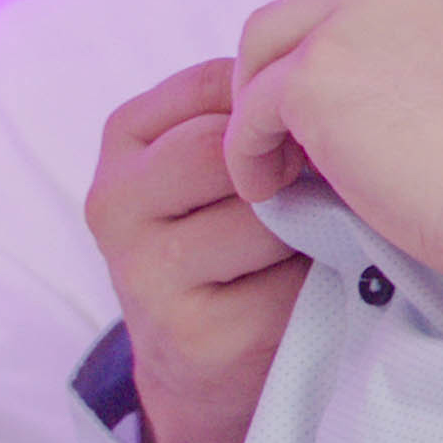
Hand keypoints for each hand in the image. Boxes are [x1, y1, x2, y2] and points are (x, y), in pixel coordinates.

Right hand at [85, 58, 307, 442]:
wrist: (202, 358)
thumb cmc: (229, 233)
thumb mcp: (219, 158)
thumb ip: (250, 113)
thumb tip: (325, 85)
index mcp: (125, 139)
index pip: (213, 84)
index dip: (278, 106)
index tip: (311, 130)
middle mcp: (114, 202)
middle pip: (224, 151)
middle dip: (289, 166)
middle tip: (327, 188)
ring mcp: (146, 274)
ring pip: (261, 218)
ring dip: (311, 225)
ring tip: (319, 238)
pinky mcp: (194, 335)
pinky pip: (285, 283)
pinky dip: (319, 280)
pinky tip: (314, 288)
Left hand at [226, 0, 442, 285]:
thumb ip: (441, 26)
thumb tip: (370, 70)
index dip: (342, 1)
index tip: (346, 53)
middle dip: (299, 53)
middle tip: (305, 118)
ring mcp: (355, 11)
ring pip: (268, 39)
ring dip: (264, 95)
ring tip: (278, 152)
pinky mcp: (316, 73)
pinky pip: (252, 109)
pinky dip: (249, 150)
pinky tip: (268, 182)